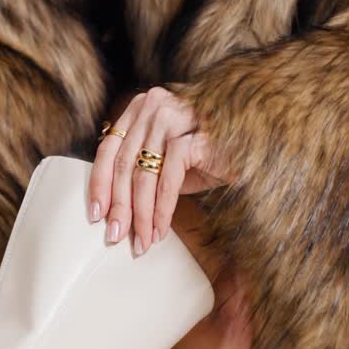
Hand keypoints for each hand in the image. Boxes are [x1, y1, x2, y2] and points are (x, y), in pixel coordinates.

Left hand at [89, 86, 232, 252]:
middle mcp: (153, 106)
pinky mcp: (192, 135)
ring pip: (143, 175)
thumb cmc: (208, 156)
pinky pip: (168, 180)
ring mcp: (172, 116)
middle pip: (124, 165)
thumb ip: (140, 172)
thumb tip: (113, 210)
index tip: (95, 215)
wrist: (252, 147)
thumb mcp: (165, 161)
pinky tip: (160, 229)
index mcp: (140, 108)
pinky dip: (162, 209)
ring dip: (141, 215)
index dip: (99, 185)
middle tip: (115, 237)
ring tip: (141, 241)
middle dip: (119, 207)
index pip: (109, 149)